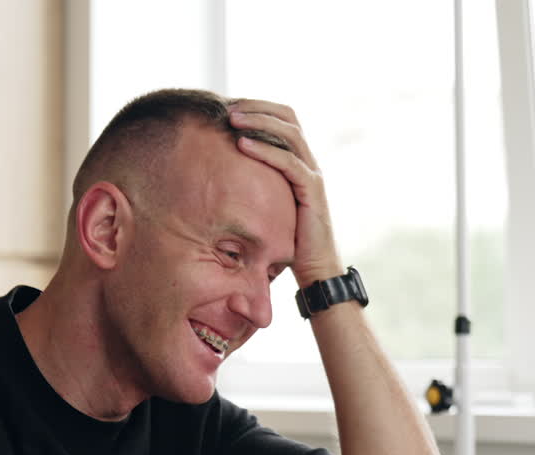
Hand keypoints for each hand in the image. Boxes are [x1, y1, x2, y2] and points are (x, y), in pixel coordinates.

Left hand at [226, 98, 344, 285]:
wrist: (316, 268)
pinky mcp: (312, 191)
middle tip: (227, 107)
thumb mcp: (268, 205)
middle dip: (257, 107)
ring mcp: (313, 175)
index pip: (285, 119)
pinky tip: (241, 144)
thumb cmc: (289, 240)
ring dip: (259, 121)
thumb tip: (218, 173)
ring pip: (290, 133)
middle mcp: (309, 162)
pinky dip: (265, 150)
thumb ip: (255, 184)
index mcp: (300, 161)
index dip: (259, 107)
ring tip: (231, 119)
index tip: (229, 106)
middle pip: (289, 117)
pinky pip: (289, 162)